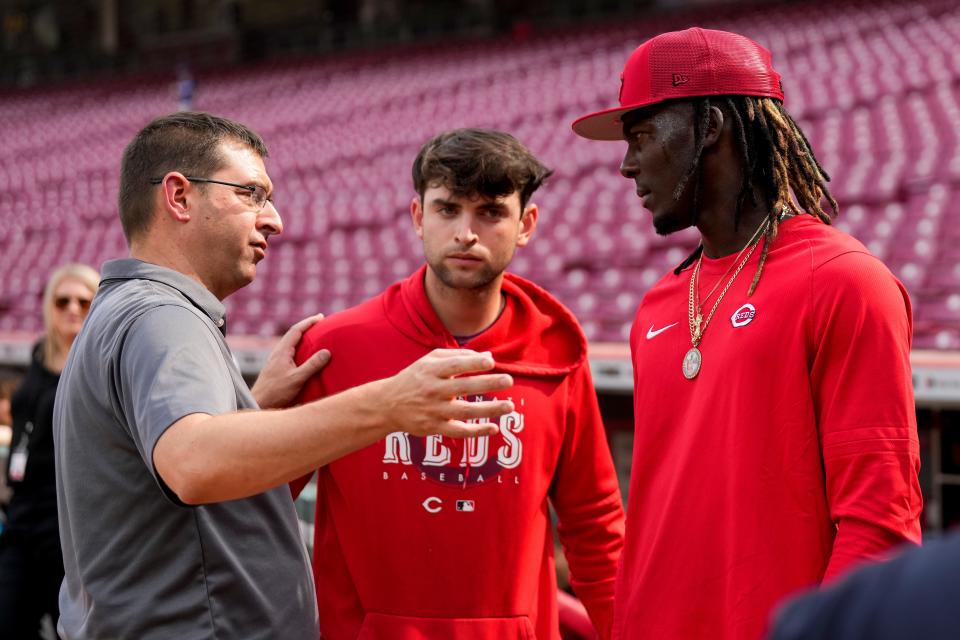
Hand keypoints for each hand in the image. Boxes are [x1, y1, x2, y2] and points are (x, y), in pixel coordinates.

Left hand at [251, 314, 330, 408]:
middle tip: (320, 324)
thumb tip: (326, 352)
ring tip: (315, 336)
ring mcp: (276, 360)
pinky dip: (299, 347)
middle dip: (306, 327)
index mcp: (282, 351)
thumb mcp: (297, 378)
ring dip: (303, 337)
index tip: (321, 317)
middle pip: (293, 334)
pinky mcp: (276, 368)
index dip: (308, 322)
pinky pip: (290, 352)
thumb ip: (312, 365)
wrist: (259, 403)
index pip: (296, 330)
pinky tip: (304, 354)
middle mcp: (278, 353)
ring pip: (290, 343)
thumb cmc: (276, 392)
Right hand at [379, 349, 514, 437]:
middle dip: (488, 383)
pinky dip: (476, 431)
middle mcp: (432, 390)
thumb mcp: (429, 360)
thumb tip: (489, 358)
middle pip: (464, 387)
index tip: (491, 362)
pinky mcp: (434, 428)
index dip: (473, 363)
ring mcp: (434, 411)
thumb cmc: (415, 378)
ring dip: (489, 410)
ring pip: (465, 412)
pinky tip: (494, 428)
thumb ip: (458, 356)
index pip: (455, 365)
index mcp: (431, 371)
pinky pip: (458, 431)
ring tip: (509, 406)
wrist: (387, 404)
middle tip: (508, 380)